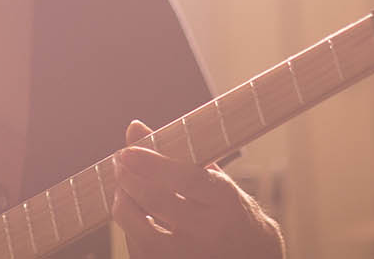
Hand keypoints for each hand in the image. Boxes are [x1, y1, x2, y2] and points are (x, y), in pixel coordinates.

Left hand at [112, 120, 283, 258]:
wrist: (255, 257)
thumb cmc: (229, 211)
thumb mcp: (213, 179)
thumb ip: (175, 154)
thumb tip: (134, 127)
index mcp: (225, 200)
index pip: (185, 178)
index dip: (151, 163)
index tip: (126, 151)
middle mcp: (211, 231)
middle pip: (158, 202)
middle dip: (128, 179)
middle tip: (118, 164)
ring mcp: (193, 255)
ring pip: (142, 232)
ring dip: (123, 205)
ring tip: (122, 190)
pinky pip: (141, 251)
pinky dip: (131, 230)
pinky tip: (134, 215)